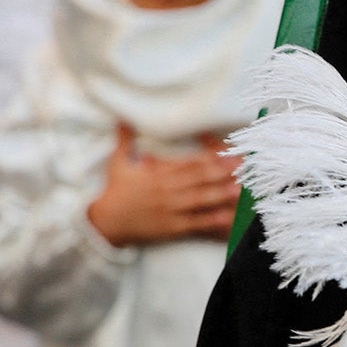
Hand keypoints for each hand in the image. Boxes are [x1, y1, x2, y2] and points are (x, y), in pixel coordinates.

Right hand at [86, 123, 242, 245]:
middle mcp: (167, 190)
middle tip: (242, 167)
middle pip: (198, 179)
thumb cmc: (114, 192)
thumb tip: (122, 119)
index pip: (188, 163)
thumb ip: (124, 141)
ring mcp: (170, 209)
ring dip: (220, 193)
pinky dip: (211, 219)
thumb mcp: (118, 163)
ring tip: (239, 188)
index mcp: (158, 174)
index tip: (227, 153)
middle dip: (221, 172)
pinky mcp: (172, 227)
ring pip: (199, 199)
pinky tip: (227, 216)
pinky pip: (195, 223)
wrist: (105, 222)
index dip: (209, 157)